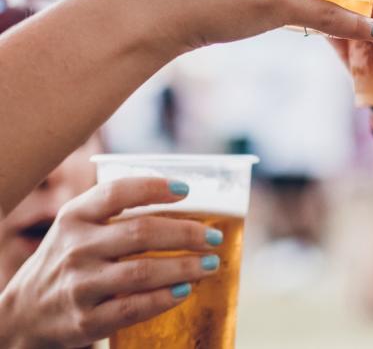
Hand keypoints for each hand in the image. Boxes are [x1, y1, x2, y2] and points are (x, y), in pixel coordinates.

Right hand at [0, 178, 222, 348]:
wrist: (22, 314)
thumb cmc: (68, 261)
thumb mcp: (77, 229)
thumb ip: (115, 213)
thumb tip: (186, 198)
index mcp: (75, 217)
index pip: (117, 193)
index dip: (154, 188)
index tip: (186, 190)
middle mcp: (76, 248)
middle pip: (142, 233)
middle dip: (186, 234)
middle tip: (214, 237)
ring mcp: (80, 285)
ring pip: (143, 271)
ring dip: (185, 267)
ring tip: (210, 263)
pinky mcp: (86, 320)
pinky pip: (134, 307)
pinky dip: (165, 298)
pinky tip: (185, 291)